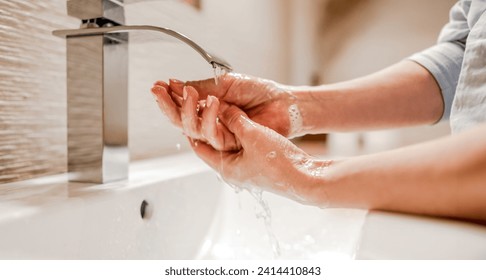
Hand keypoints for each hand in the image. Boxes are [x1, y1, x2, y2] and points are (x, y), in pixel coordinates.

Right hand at [151, 73, 298, 138]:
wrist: (281, 102)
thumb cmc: (257, 91)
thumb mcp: (224, 84)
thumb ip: (201, 87)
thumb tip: (174, 84)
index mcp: (208, 108)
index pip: (182, 107)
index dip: (168, 99)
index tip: (156, 87)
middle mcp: (211, 123)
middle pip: (182, 122)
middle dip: (169, 107)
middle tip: (160, 91)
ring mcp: (221, 134)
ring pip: (195, 131)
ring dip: (189, 111)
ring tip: (191, 93)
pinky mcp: (232, 144)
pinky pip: (214, 136)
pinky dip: (210, 119)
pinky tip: (212, 102)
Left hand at [188, 103, 330, 205]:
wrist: (306, 178)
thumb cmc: (278, 163)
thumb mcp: (253, 135)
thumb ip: (236, 120)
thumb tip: (223, 109)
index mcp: (225, 167)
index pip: (199, 146)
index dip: (192, 126)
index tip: (187, 111)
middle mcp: (233, 170)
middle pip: (213, 144)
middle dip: (207, 124)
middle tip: (201, 107)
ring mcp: (246, 168)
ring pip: (229, 143)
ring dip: (225, 126)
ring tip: (221, 109)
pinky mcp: (259, 163)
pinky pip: (243, 144)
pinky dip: (239, 130)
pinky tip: (242, 119)